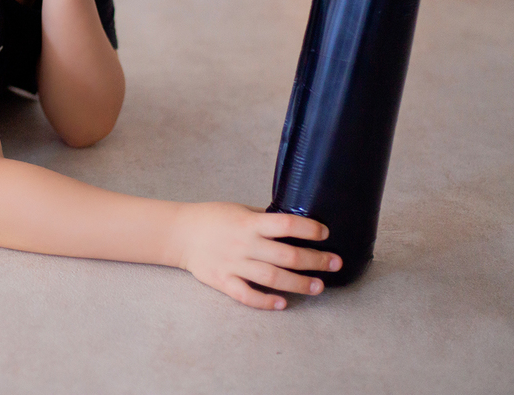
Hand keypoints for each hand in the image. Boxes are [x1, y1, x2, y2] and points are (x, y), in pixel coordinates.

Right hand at [173, 202, 342, 309]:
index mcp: (249, 223)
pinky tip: (283, 304)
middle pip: (286, 255)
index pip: (285, 224)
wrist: (179, 233)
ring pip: (272, 278)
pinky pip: (247, 295)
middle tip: (334, 263)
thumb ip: (264, 219)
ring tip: (318, 286)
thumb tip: (294, 224)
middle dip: (315, 260)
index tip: (325, 233)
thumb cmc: (212, 218)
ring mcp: (233, 264)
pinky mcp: (223, 281)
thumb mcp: (239, 210)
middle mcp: (244, 244)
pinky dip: (266, 302)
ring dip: (299, 283)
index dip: (309, 228)